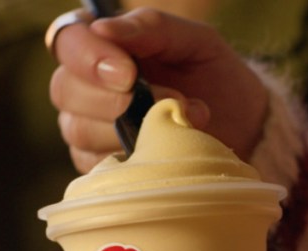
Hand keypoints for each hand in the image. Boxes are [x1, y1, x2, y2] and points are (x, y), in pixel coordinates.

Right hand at [49, 8, 267, 171]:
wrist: (242, 127)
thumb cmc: (213, 76)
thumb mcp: (193, 41)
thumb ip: (150, 28)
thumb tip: (102, 28)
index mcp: (99, 46)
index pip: (67, 42)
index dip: (88, 58)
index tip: (128, 74)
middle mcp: (82, 87)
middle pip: (65, 90)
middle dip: (115, 100)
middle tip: (168, 101)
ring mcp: (86, 129)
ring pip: (79, 130)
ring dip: (134, 128)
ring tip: (181, 121)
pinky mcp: (98, 167)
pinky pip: (97, 165)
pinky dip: (135, 157)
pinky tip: (164, 149)